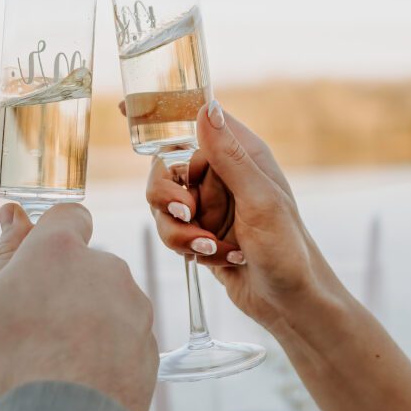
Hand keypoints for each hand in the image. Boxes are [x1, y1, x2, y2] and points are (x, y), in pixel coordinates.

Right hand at [0, 203, 157, 410]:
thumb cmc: (11, 366)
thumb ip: (6, 255)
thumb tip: (13, 215)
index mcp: (60, 250)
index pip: (70, 215)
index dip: (55, 236)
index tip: (41, 262)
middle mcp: (106, 268)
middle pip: (89, 264)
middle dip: (69, 285)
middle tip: (38, 329)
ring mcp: (134, 305)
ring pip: (109, 299)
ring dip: (91, 317)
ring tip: (61, 362)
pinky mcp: (150, 342)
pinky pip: (126, 333)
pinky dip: (110, 348)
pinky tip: (85, 378)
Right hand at [142, 99, 344, 329]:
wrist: (291, 303)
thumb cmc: (288, 250)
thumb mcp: (259, 200)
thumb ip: (229, 156)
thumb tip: (206, 107)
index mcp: (241, 155)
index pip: (194, 122)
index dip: (159, 116)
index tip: (119, 107)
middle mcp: (223, 176)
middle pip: (165, 171)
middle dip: (169, 200)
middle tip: (186, 214)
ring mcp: (210, 207)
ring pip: (164, 208)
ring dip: (184, 234)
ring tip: (215, 249)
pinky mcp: (202, 234)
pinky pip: (173, 233)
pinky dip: (192, 249)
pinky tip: (221, 259)